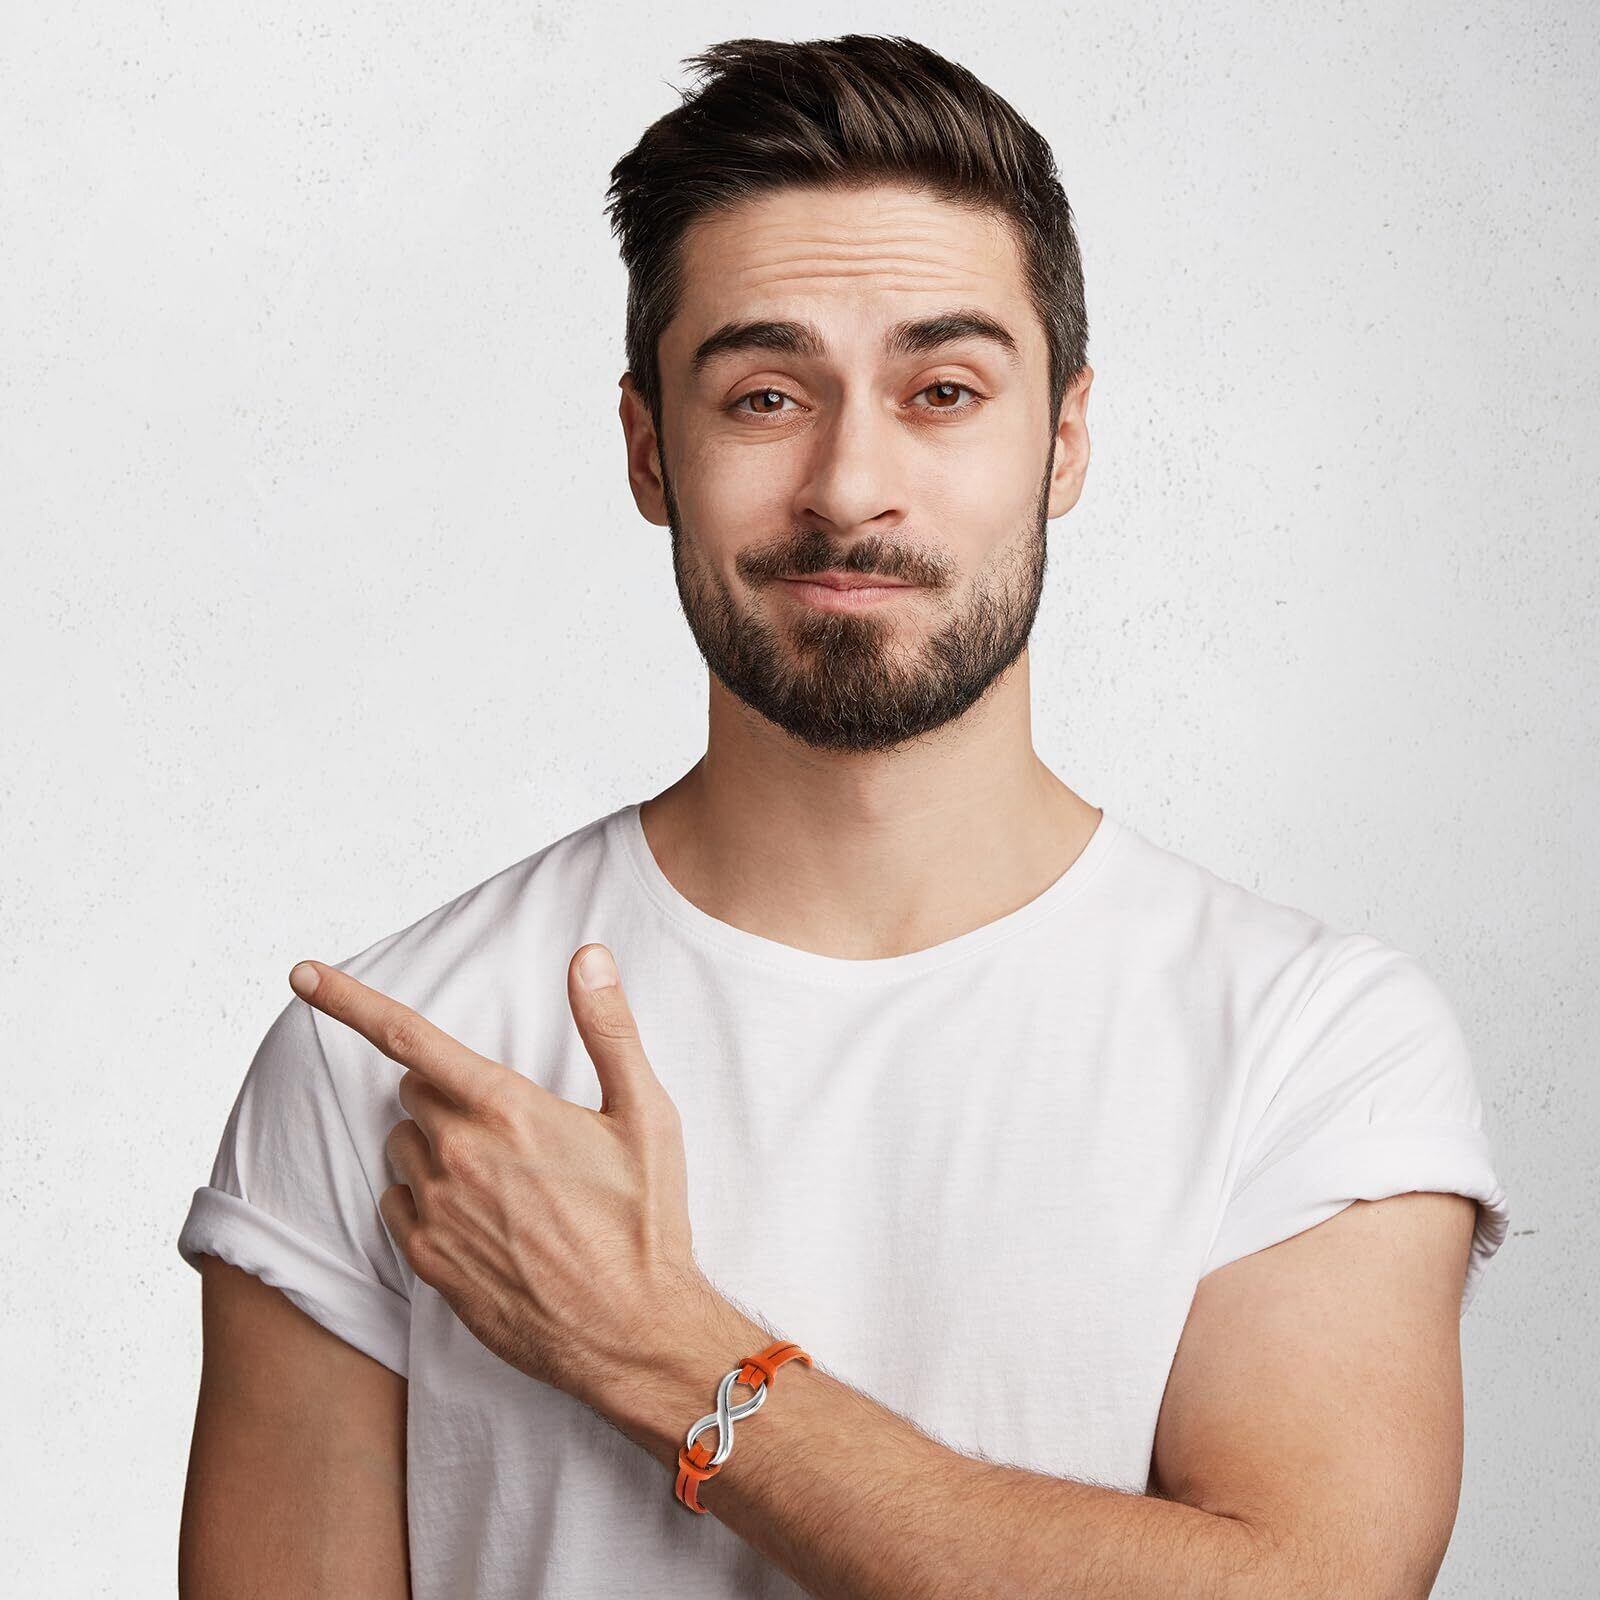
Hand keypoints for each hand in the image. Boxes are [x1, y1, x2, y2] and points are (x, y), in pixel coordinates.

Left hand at [285, 943, 714, 1403]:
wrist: (633, 1333)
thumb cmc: (645, 1221)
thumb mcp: (646, 1114)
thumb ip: (608, 1028)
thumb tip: (588, 957)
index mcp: (505, 1108)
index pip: (409, 1038)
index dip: (348, 1000)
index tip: (302, 973)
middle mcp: (457, 1154)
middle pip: (410, 1091)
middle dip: (444, 1090)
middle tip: (505, 1118)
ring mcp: (436, 1210)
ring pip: (402, 1147)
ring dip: (433, 1145)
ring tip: (501, 1173)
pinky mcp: (427, 1261)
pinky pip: (395, 1204)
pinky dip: (423, 1197)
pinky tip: (480, 1215)